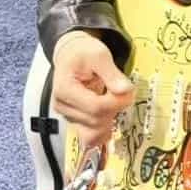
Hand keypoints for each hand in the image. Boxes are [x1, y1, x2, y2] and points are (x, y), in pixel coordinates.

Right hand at [51, 30, 132, 151]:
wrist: (72, 55)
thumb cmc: (83, 53)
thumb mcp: (99, 55)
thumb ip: (112, 73)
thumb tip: (125, 90)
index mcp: (64, 89)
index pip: (95, 107)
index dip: (116, 102)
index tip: (128, 92)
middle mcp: (62, 105)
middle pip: (95, 120)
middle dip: (115, 109)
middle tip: (125, 94)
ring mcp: (68, 115)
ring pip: (94, 131)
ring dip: (111, 119)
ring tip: (114, 101)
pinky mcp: (75, 121)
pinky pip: (90, 136)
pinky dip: (104, 131)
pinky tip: (112, 121)